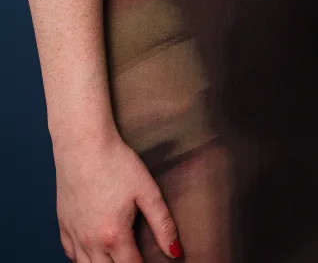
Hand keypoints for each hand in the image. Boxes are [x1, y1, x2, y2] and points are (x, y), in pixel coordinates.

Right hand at [53, 131, 180, 260]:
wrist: (83, 146)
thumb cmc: (117, 164)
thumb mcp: (148, 192)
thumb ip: (163, 225)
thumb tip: (176, 251)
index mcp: (113, 236)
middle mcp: (90, 241)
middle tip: (137, 258)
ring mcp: (73, 235)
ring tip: (120, 258)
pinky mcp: (63, 226)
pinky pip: (71, 255)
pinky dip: (84, 258)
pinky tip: (96, 253)